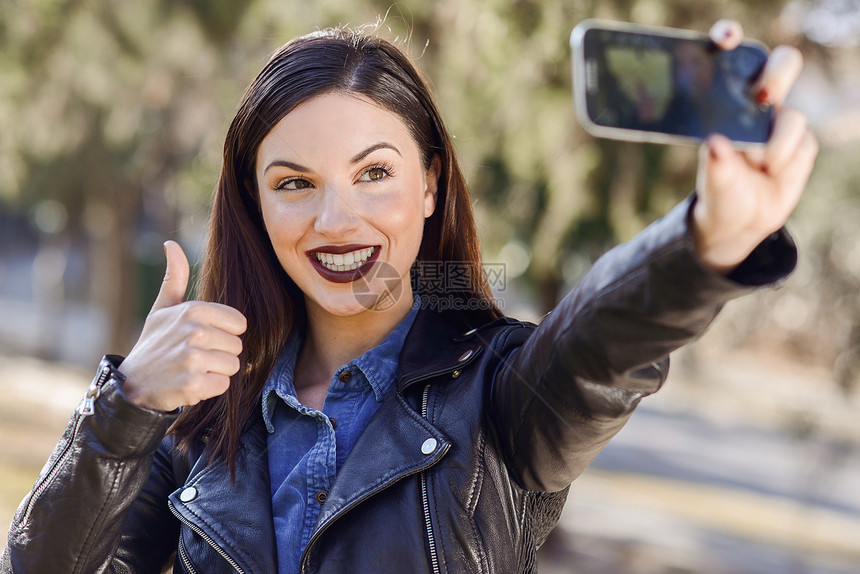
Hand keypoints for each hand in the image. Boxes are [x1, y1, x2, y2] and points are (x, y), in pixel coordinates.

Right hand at [120, 241, 246, 411]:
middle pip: (238, 346)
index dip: (224, 333)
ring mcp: (194, 358)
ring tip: (192, 369)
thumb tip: (171, 244)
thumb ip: (175, 277)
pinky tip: (190, 384)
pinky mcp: (194, 384)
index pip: (240, 324)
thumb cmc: (154, 344)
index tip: (203, 338)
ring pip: (233, 366)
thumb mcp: (163, 308)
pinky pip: (223, 385)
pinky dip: (210, 389)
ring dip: (216, 372)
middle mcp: (195, 332)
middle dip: (220, 354)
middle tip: (194, 357)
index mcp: (194, 311)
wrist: (132, 384)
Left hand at [691, 20, 818, 273]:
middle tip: (763, 97)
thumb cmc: (719, 193)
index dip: (730, 37)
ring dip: (775, 143)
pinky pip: (802, 142)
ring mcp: (781, 120)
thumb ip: (715, 166)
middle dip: (776, 75)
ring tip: (759, 165)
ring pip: (793, 114)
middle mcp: (755, 104)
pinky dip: (786, 159)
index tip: (726, 39)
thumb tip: (715, 145)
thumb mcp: (712, 184)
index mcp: (723, 100)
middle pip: (781, 65)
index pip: (732, 57)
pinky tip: (771, 171)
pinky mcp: (801, 141)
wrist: (740, 221)